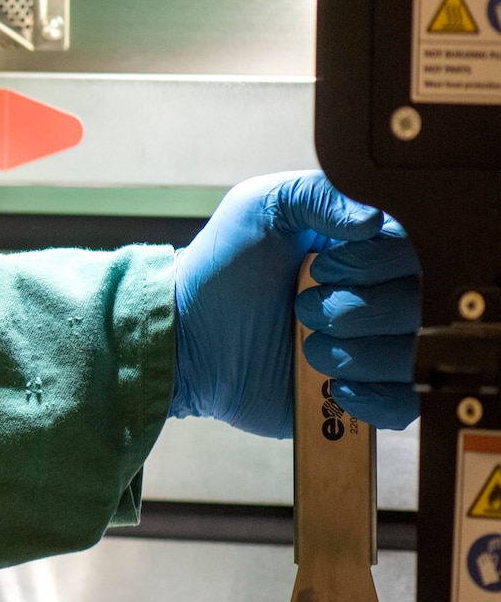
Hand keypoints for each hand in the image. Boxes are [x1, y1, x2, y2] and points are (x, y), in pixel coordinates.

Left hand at [171, 171, 418, 438]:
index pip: (409, 256)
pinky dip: (374, 399)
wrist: (188, 336)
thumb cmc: (222, 266)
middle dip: (353, 311)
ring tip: (305, 346)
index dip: (369, 266)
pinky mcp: (358, 397)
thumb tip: (373, 221)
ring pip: (408, 357)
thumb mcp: (260, 207)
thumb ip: (315, 195)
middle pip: (414, 308)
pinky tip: (335, 387)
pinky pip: (402, 406)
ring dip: (353, 354)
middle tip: (300, 308)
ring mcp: (370, 351)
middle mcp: (376, 299)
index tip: (321, 267)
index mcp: (364, 251)